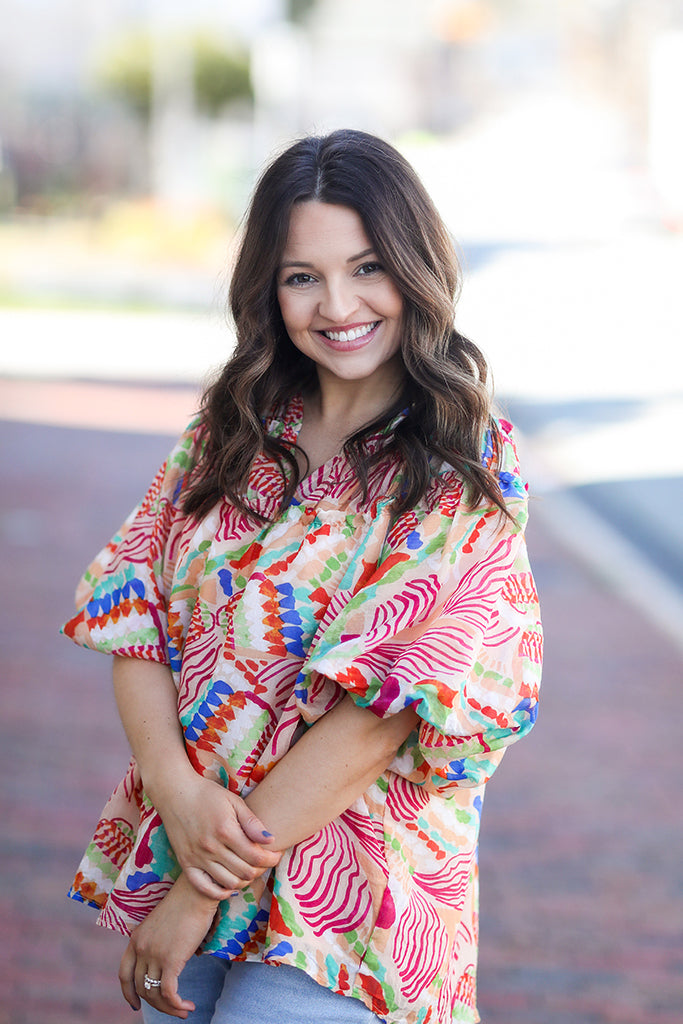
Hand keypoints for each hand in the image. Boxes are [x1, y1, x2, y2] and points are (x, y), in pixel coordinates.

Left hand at [119, 874, 217, 1018]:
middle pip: (141, 987)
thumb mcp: (162, 924)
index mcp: (136, 938)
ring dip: (169, 1008)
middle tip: (172, 1009)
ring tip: (183, 1011)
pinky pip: (169, 993)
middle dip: (155, 1004)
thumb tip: (168, 963)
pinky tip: (188, 1006)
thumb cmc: (186, 903)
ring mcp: (154, 954)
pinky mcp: (171, 960)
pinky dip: (177, 1005)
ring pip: (154, 994)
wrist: (197, 890)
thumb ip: (157, 942)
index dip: (128, 993)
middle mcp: (141, 948)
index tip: (135, 1004)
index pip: (124, 974)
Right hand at [153, 768, 281, 899]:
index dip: (271, 859)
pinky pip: (204, 888)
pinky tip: (230, 886)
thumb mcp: (234, 801)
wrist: (175, 792)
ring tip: (249, 870)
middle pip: (245, 872)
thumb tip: (271, 840)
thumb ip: (252, 822)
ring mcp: (197, 858)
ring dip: (244, 881)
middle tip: (265, 862)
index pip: (256, 856)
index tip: (277, 855)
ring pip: (228, 883)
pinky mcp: (186, 863)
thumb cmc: (208, 794)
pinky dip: (220, 892)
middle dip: (261, 870)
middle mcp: (211, 848)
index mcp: (226, 831)